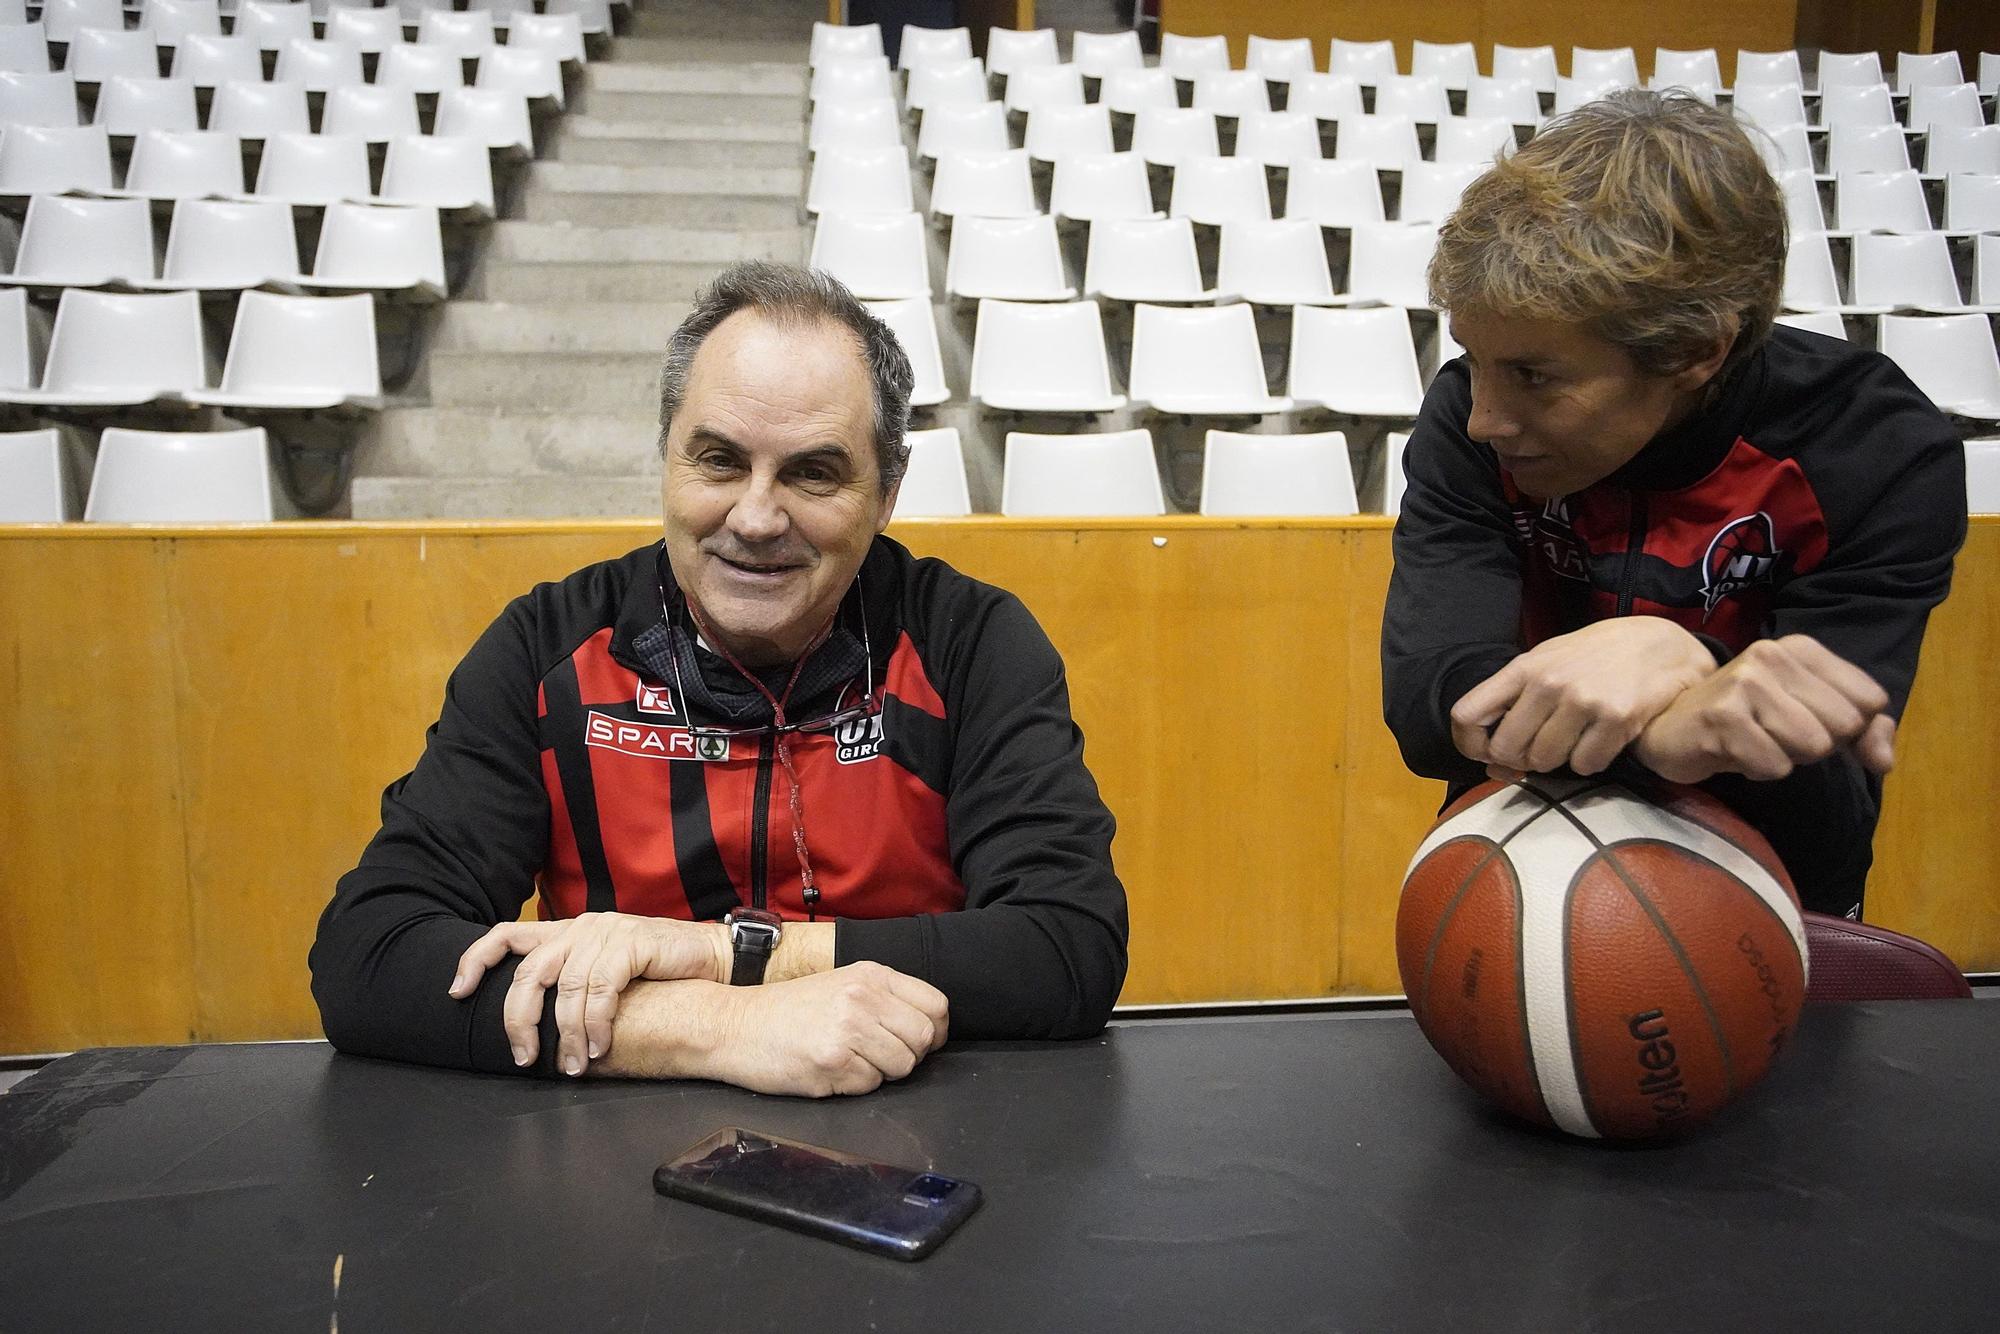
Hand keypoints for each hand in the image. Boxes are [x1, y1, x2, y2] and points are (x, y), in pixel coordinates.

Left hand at [447, 912, 730, 1074]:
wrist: (712, 957)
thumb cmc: (658, 972)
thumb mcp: (606, 970)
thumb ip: (574, 982)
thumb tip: (537, 1025)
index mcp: (567, 932)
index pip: (507, 934)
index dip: (475, 960)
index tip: (457, 993)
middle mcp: (580, 927)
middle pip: (528, 973)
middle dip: (518, 1021)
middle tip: (524, 1057)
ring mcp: (605, 933)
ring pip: (566, 989)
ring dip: (567, 1035)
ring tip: (574, 1065)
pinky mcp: (630, 943)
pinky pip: (601, 989)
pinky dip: (597, 1023)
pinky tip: (601, 1046)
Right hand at [704, 963, 949, 1097]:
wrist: (734, 1024)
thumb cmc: (787, 1010)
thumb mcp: (840, 984)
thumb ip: (883, 998)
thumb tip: (928, 1026)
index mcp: (871, 975)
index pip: (936, 1005)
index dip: (936, 1031)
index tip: (921, 1042)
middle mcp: (864, 997)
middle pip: (925, 1039)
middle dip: (910, 1056)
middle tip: (881, 1057)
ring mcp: (850, 1028)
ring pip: (902, 1067)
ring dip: (881, 1072)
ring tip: (850, 1061)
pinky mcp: (834, 1061)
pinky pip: (870, 1086)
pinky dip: (854, 1085)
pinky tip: (829, 1070)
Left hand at [1449, 619, 1716, 778]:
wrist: (1661, 643)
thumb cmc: (1596, 657)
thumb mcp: (1548, 662)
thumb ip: (1515, 703)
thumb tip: (1489, 761)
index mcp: (1524, 668)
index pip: (1467, 715)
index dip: (1469, 745)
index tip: (1485, 753)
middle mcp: (1549, 683)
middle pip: (1506, 749)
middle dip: (1520, 759)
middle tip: (1541, 750)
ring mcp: (1582, 701)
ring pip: (1545, 761)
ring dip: (1557, 760)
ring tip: (1575, 738)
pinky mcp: (1616, 718)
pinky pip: (1585, 765)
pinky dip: (1590, 761)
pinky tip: (1600, 740)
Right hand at [1633, 634, 1895, 783]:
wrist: (1669, 729)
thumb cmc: (1745, 723)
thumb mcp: (1809, 717)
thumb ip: (1862, 733)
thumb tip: (1883, 761)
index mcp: (1800, 648)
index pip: (1871, 701)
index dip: (1850, 728)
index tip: (1809, 724)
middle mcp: (1772, 655)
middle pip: (1845, 725)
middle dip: (1817, 744)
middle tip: (1775, 735)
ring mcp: (1745, 683)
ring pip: (1813, 746)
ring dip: (1788, 757)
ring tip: (1756, 743)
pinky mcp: (1723, 717)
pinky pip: (1776, 765)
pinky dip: (1760, 770)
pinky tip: (1735, 753)